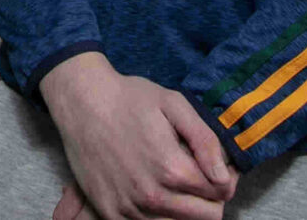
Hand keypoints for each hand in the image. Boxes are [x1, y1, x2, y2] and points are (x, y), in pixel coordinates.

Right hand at [39, 52, 236, 219]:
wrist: (82, 102)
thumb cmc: (129, 99)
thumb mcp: (174, 104)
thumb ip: (205, 140)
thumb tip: (224, 175)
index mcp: (172, 169)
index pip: (221, 193)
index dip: (225, 178)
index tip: (218, 166)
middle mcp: (152, 196)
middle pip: (206, 217)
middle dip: (210, 197)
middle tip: (199, 174)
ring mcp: (129, 208)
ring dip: (185, 208)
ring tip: (174, 180)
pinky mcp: (111, 212)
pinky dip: (158, 214)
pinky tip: (153, 190)